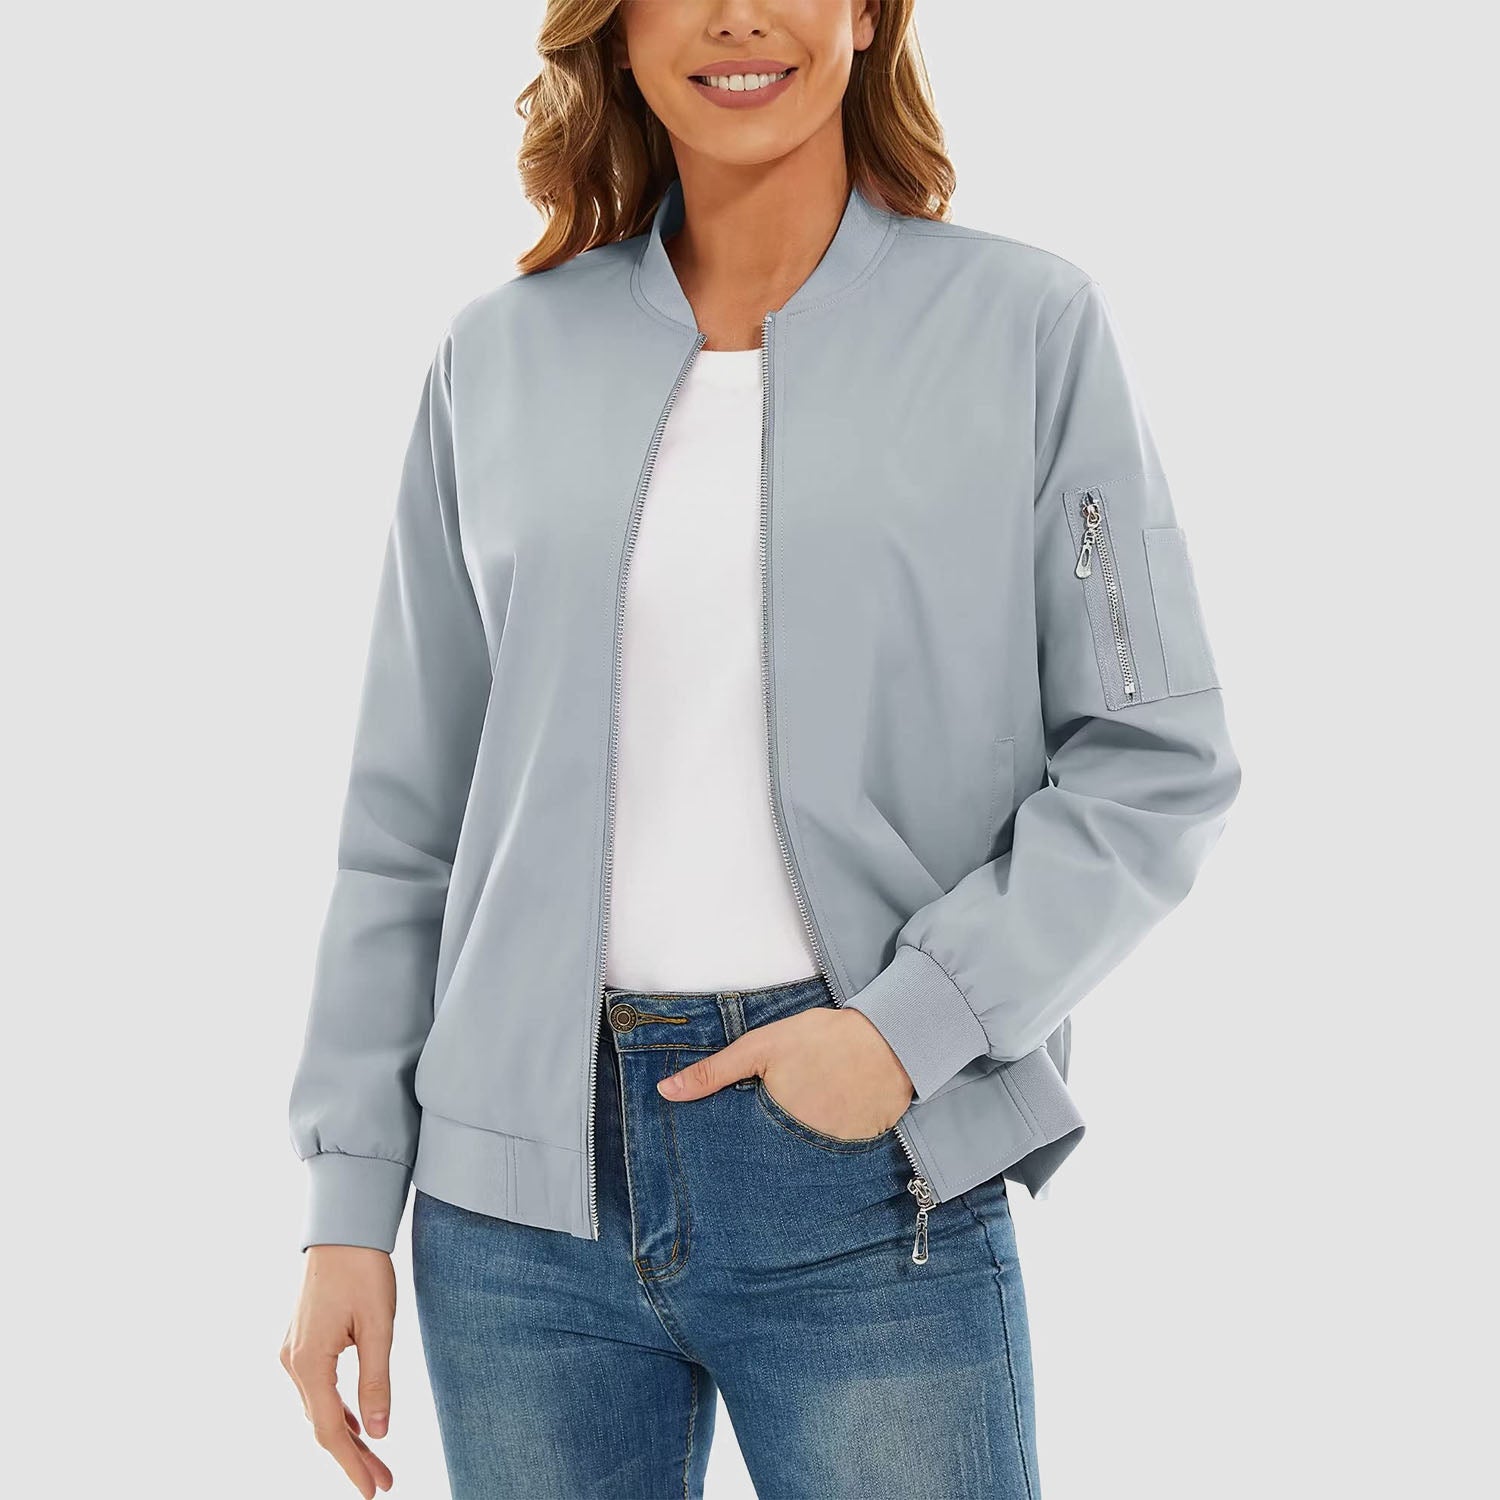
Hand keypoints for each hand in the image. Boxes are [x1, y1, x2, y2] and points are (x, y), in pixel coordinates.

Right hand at [280, 1245, 396, 1496]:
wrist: (342, 1227)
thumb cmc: (363, 1270)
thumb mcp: (378, 1327)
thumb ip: (376, 1382)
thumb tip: (380, 1433)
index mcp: (309, 1362)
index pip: (331, 1430)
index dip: (353, 1464)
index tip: (374, 1491)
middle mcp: (292, 1363)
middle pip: (323, 1425)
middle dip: (353, 1457)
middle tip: (384, 1483)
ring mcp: (292, 1352)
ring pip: (319, 1409)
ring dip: (346, 1436)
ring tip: (376, 1463)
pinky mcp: (301, 1342)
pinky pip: (317, 1390)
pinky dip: (338, 1411)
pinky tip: (358, 1424)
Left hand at [657, 1005, 914, 1139]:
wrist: (890, 1039)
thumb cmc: (821, 1039)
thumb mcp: (761, 1047)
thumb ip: (713, 1072)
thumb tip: (665, 1092)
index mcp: (773, 1127)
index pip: (740, 1156)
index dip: (732, 1153)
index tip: (723, 1153)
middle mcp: (803, 1151)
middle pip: (771, 1163)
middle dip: (762, 1156)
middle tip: (768, 1134)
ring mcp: (834, 1155)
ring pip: (803, 1161)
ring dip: (796, 1153)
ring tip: (801, 1124)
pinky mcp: (860, 1153)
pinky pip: (834, 1158)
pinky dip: (827, 1147)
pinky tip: (829, 1122)